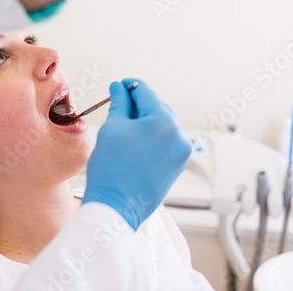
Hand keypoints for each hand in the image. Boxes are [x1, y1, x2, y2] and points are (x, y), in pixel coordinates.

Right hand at [82, 78, 191, 229]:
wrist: (116, 206)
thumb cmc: (111, 168)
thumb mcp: (112, 128)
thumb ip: (119, 104)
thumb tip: (119, 89)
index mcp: (163, 122)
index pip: (146, 92)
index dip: (129, 86)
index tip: (118, 86)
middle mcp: (179, 136)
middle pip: (158, 107)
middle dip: (139, 104)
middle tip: (118, 105)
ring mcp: (181, 153)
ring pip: (163, 125)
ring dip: (146, 121)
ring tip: (124, 127)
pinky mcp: (177, 166)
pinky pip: (166, 142)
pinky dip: (152, 137)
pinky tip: (134, 143)